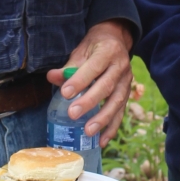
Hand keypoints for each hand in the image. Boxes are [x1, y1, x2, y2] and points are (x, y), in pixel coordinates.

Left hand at [46, 19, 133, 146]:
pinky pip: (121, 112)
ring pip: (117, 101)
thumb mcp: (82, 50)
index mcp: (108, 51)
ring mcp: (126, 81)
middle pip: (106, 86)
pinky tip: (102, 141)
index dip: (80, 80)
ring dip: (103, 118)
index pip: (94, 67)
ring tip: (88, 131)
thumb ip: (69, 66)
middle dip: (89, 102)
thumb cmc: (95, 46)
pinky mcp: (127, 93)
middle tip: (72, 114)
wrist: (117, 39)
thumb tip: (51, 77)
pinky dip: (112, 127)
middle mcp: (120, 66)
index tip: (65, 93)